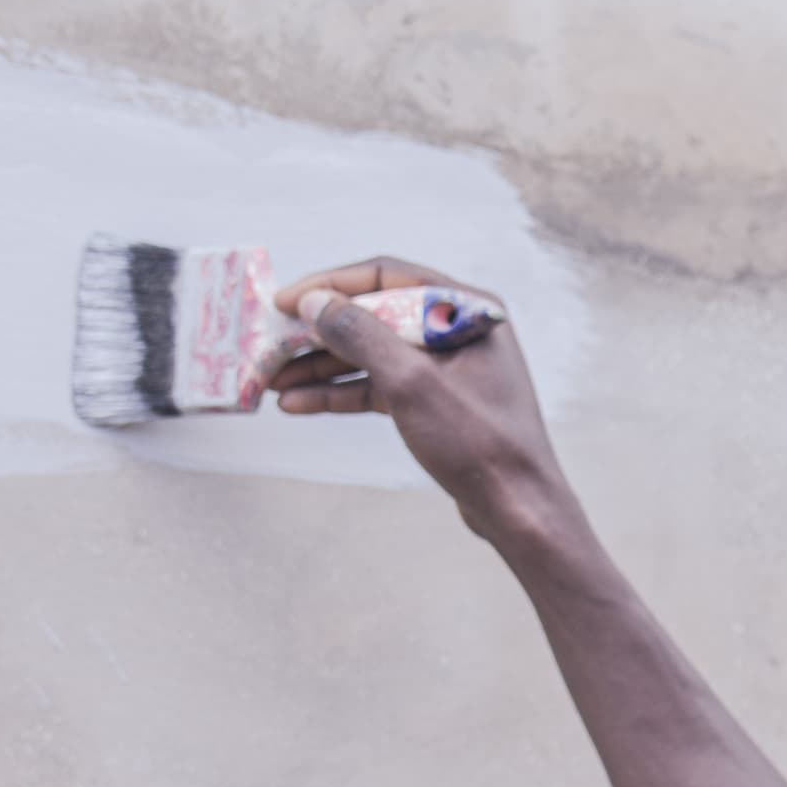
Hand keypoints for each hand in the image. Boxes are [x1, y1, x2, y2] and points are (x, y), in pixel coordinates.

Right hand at [268, 258, 565, 539]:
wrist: (517, 509)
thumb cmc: (478, 443)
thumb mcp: (411, 383)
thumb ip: (360, 335)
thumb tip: (315, 302)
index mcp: (464, 309)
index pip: (385, 277)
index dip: (330, 286)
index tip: (284, 302)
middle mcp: (456, 330)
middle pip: (372, 317)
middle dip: (317, 334)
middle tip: (268, 347)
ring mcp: (444, 367)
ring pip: (370, 355)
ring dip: (320, 367)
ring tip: (270, 381)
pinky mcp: (434, 401)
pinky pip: (378, 386)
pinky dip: (340, 394)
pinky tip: (298, 404)